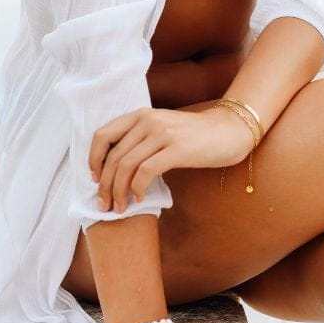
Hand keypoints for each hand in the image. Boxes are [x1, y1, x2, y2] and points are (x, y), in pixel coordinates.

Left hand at [89, 105, 254, 211]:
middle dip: (104, 184)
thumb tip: (115, 169)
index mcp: (139, 115)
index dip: (94, 160)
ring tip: (120, 207)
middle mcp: (147, 121)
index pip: (102, 135)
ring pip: (126, 166)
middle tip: (104, 204)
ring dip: (118, 191)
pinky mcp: (177, 149)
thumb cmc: (193, 135)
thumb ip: (139, 140)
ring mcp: (162, 134)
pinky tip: (139, 198)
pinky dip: (138, 188)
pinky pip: (146, 171)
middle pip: (113, 157)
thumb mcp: (161, 129)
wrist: (230, 131)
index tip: (94, 179)